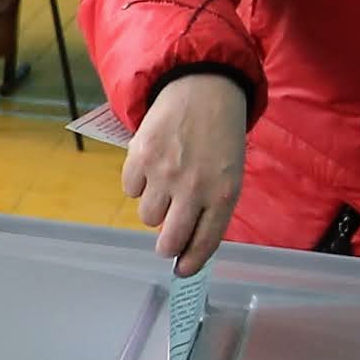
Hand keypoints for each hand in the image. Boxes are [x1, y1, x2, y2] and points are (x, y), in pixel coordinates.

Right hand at [121, 74, 248, 272]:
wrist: (203, 88)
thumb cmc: (220, 135)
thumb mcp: (229, 173)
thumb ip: (212, 207)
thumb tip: (188, 243)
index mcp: (222, 194)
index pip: (204, 242)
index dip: (191, 262)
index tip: (182, 271)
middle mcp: (193, 188)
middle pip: (169, 241)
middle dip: (167, 246)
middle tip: (168, 238)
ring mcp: (164, 173)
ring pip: (147, 216)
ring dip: (155, 208)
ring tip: (165, 185)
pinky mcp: (140, 157)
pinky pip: (130, 189)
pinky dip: (138, 183)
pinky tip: (152, 167)